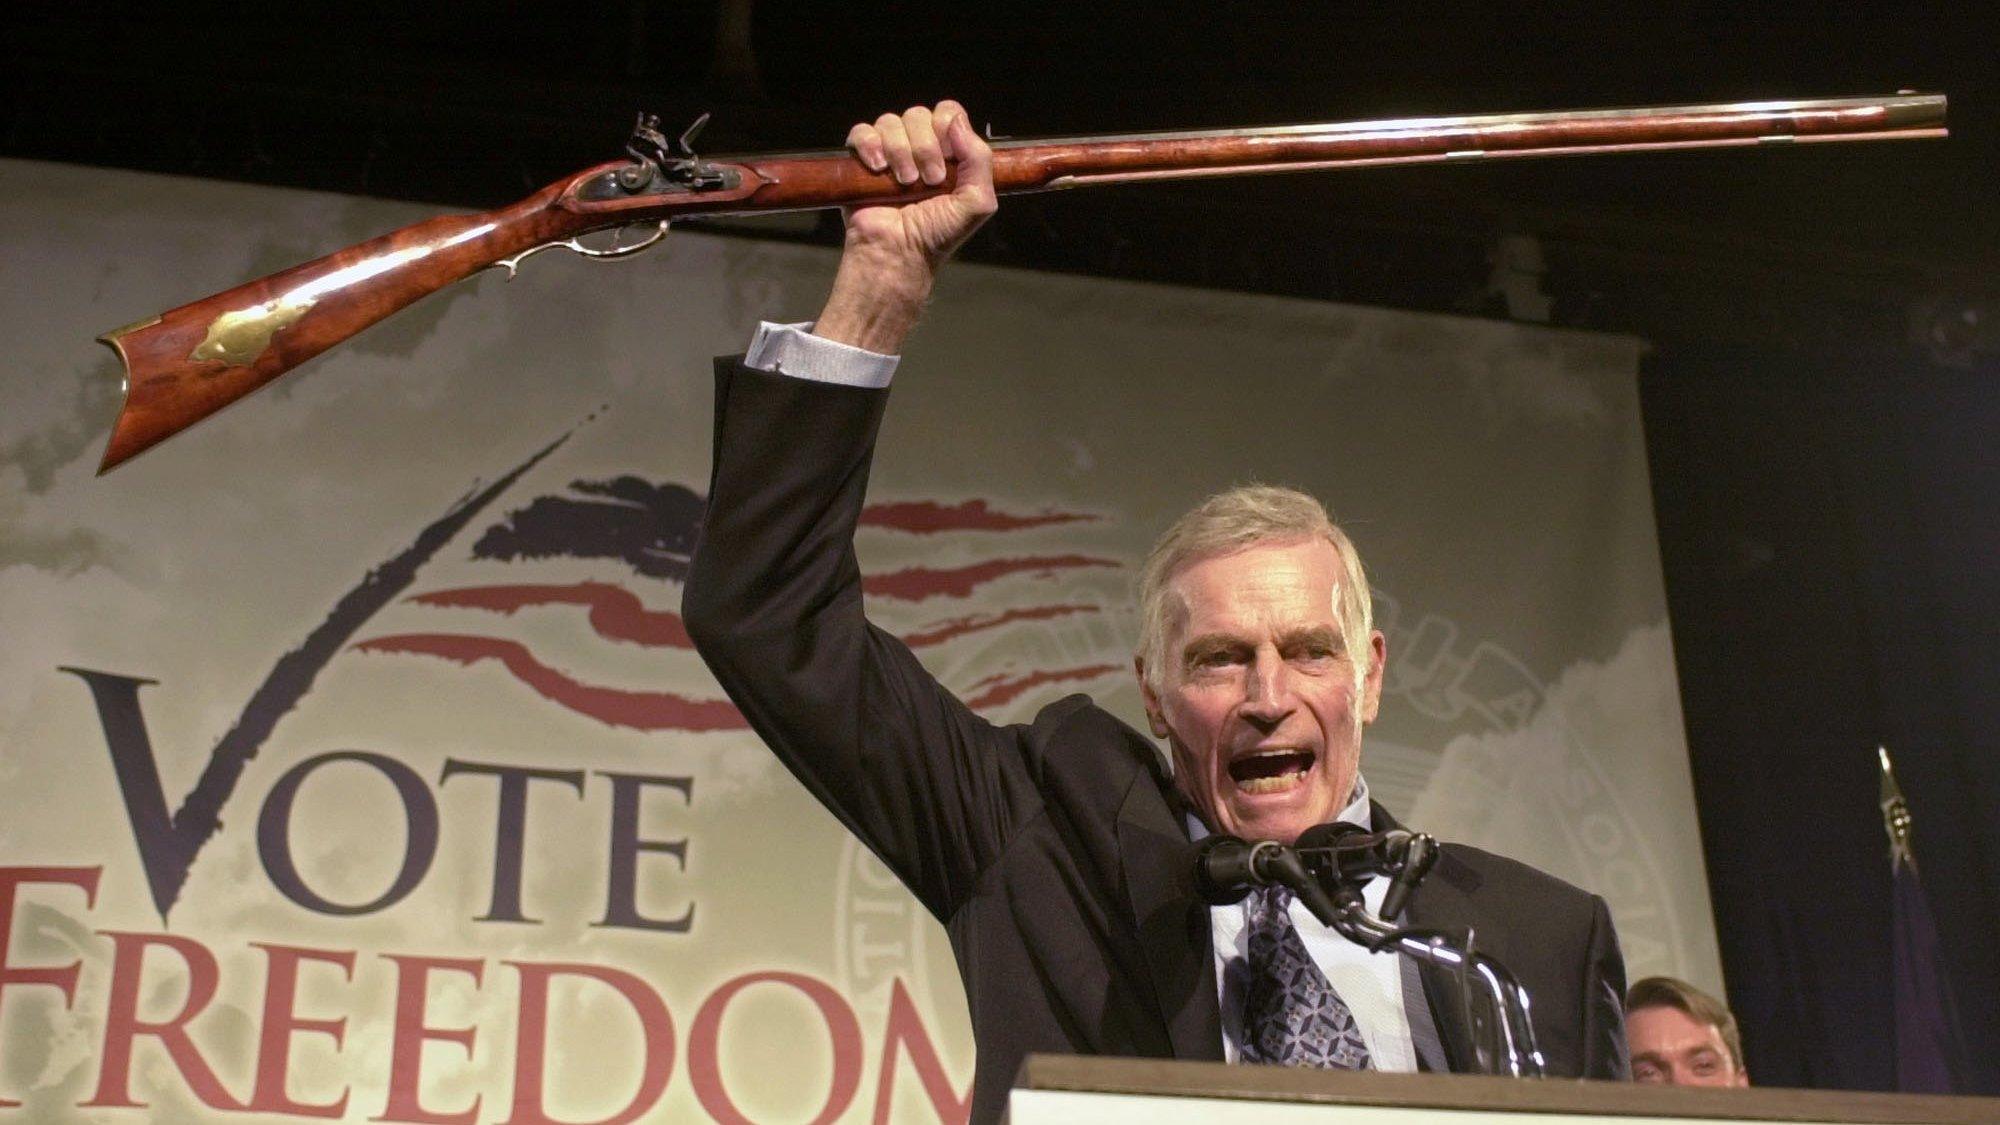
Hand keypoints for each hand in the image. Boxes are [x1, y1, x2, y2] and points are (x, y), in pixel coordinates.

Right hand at [814, 100, 995, 353]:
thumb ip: (980, 159)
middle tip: (928, 182)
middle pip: (918, 114)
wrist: (900, 254)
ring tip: (904, 184)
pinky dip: (870, 145)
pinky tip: (878, 168)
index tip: (948, 158)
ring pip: (890, 121)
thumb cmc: (937, 234)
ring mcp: (888, 152)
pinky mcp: (861, 160)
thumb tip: (956, 121)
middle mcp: (918, 147)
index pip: (947, 112)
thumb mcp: (977, 202)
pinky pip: (861, 132)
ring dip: (899, 152)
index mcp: (947, 152)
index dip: (946, 126)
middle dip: (925, 147)